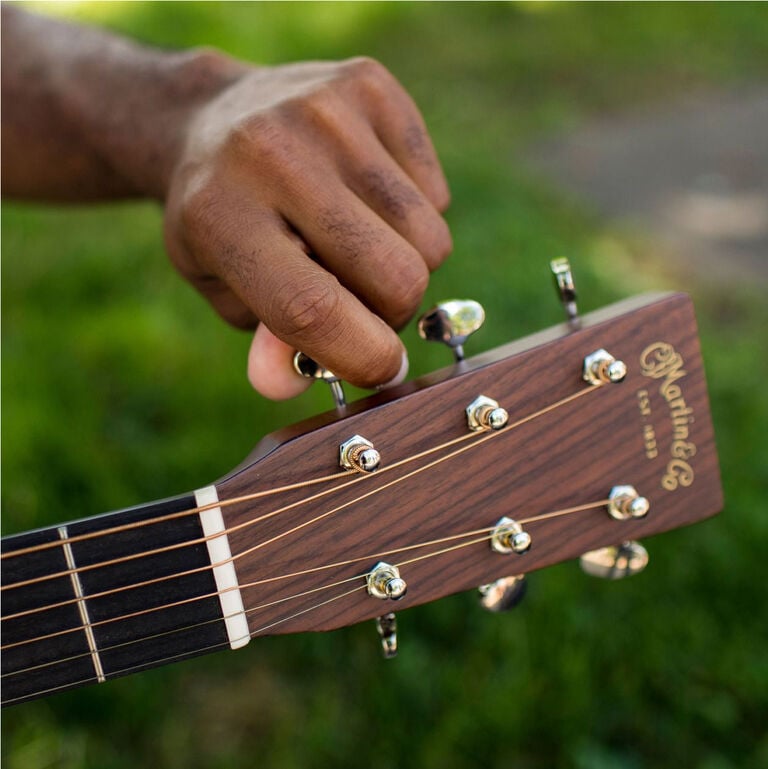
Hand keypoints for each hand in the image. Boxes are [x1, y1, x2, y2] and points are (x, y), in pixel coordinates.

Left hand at [162, 56, 450, 398]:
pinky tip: (366, 198)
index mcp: (221, 216)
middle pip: (395, 277)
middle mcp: (273, 153)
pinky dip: (414, 215)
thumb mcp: (223, 287)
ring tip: (360, 246)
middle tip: (362, 302)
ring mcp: (327, 111)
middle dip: (393, 312)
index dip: (361, 357)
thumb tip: (292, 384)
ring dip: (406, 264)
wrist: (214, 119)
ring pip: (430, 240)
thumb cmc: (223, 222)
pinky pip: (437, 194)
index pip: (311, 309)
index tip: (381, 370)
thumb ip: (266, 339)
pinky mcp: (371, 85)